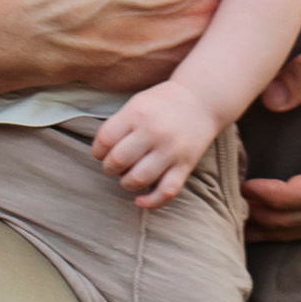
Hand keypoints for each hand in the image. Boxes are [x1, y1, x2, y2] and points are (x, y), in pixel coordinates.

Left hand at [91, 74, 215, 211]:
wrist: (202, 99)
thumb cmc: (163, 102)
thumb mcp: (137, 103)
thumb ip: (119, 125)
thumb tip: (101, 154)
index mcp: (138, 114)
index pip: (105, 139)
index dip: (97, 151)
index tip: (101, 153)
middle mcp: (153, 132)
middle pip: (118, 160)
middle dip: (109, 168)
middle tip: (114, 166)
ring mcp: (170, 150)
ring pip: (139, 179)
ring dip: (126, 183)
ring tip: (128, 177)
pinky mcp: (185, 165)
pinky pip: (166, 191)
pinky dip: (150, 202)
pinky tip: (140, 200)